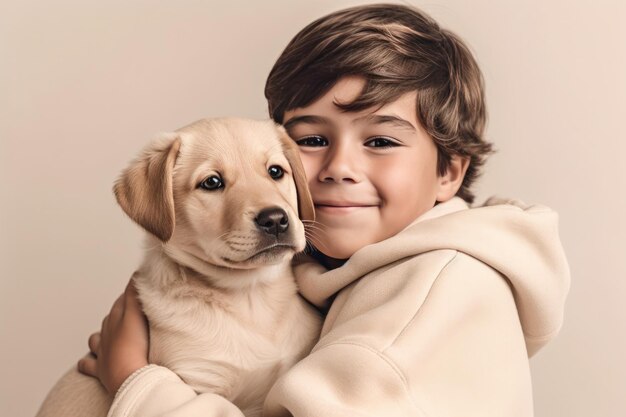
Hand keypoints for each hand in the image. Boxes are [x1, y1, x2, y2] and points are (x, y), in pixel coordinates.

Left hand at [78, 274, 149, 394]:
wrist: (129, 378)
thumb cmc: (134, 348)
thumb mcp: (138, 315)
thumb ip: (135, 294)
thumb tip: (135, 273)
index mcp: (115, 320)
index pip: (121, 301)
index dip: (130, 294)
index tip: (138, 289)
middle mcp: (106, 335)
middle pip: (110, 318)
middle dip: (118, 312)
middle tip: (131, 310)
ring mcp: (102, 353)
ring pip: (96, 339)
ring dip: (101, 334)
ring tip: (109, 332)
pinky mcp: (101, 371)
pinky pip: (88, 364)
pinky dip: (87, 360)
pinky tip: (88, 360)